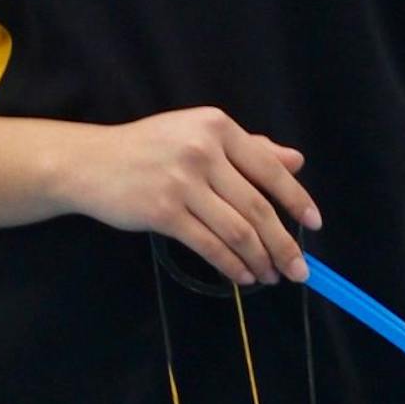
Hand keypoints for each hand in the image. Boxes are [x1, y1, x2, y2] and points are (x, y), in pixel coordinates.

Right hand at [58, 107, 320, 284]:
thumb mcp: (198, 136)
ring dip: (260, 259)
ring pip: (236, 231)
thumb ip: (249, 148)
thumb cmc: (149, 148)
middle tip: (299, 269)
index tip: (314, 225)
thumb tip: (296, 161)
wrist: (90, 162)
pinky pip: (209, 245)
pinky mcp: (162, 211)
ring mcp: (181, 182)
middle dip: (283, 243)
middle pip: (257, 207)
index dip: (296, 200)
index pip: (269, 169)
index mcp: (217, 127)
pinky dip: (232, 265)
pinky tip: (243, 276)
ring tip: (272, 275)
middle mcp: (202, 151)